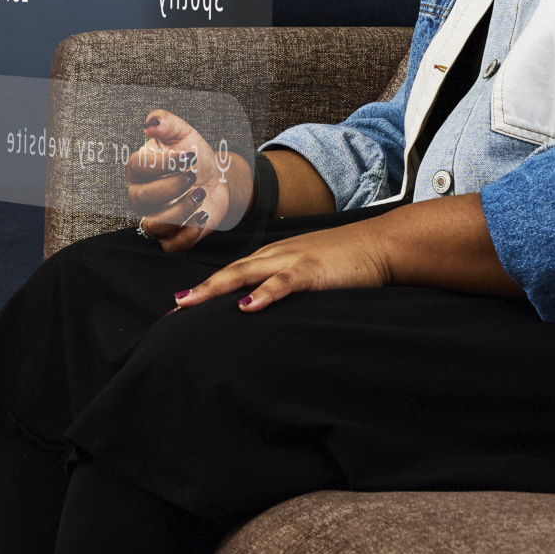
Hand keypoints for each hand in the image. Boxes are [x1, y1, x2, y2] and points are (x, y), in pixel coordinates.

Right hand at [127, 108, 244, 252]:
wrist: (215, 180)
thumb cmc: (194, 157)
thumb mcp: (183, 134)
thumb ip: (166, 122)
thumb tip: (149, 124)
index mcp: (139, 170)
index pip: (137, 168)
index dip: (162, 163)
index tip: (187, 156)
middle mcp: (140, 196)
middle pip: (141, 199)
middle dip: (171, 187)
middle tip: (193, 176)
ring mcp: (154, 219)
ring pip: (154, 225)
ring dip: (181, 210)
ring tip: (200, 195)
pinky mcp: (171, 238)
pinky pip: (171, 246)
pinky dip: (189, 233)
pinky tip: (203, 216)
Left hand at [174, 217, 395, 312]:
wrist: (381, 244)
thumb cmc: (347, 261)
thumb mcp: (310, 271)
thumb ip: (286, 284)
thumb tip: (264, 308)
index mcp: (275, 256)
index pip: (233, 273)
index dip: (207, 289)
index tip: (182, 307)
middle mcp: (277, 255)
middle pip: (230, 273)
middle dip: (200, 290)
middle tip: (173, 309)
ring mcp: (293, 260)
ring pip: (246, 274)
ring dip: (217, 288)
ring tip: (190, 303)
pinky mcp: (313, 271)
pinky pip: (284, 282)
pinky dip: (264, 293)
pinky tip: (248, 306)